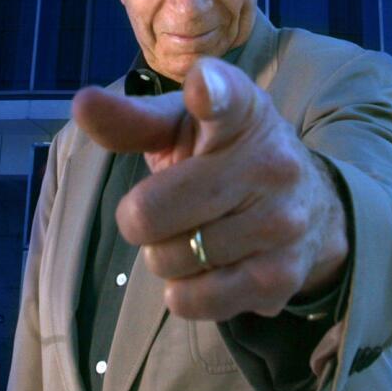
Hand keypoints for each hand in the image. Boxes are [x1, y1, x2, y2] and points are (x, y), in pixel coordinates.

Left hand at [71, 57, 348, 321]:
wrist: (310, 208)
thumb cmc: (222, 157)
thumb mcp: (182, 129)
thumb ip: (131, 120)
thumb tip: (82, 103)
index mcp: (242, 112)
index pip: (226, 99)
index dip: (208, 93)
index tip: (200, 90)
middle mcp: (270, 163)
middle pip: (150, 212)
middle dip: (140, 217)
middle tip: (164, 208)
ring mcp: (281, 223)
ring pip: (169, 260)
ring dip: (165, 255)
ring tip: (195, 235)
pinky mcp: (281, 277)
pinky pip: (192, 300)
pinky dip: (184, 292)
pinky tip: (210, 267)